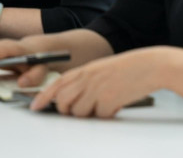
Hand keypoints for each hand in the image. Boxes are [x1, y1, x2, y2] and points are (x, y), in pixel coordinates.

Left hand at [28, 47, 161, 117]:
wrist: (148, 66)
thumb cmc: (125, 69)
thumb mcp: (98, 70)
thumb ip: (83, 82)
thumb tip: (71, 101)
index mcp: (82, 70)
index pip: (55, 85)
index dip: (42, 97)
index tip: (34, 107)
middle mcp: (86, 79)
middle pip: (63, 102)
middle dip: (67, 110)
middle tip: (80, 109)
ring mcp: (96, 90)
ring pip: (80, 113)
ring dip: (90, 113)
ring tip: (104, 102)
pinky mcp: (109, 101)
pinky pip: (101, 116)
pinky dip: (108, 113)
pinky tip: (117, 102)